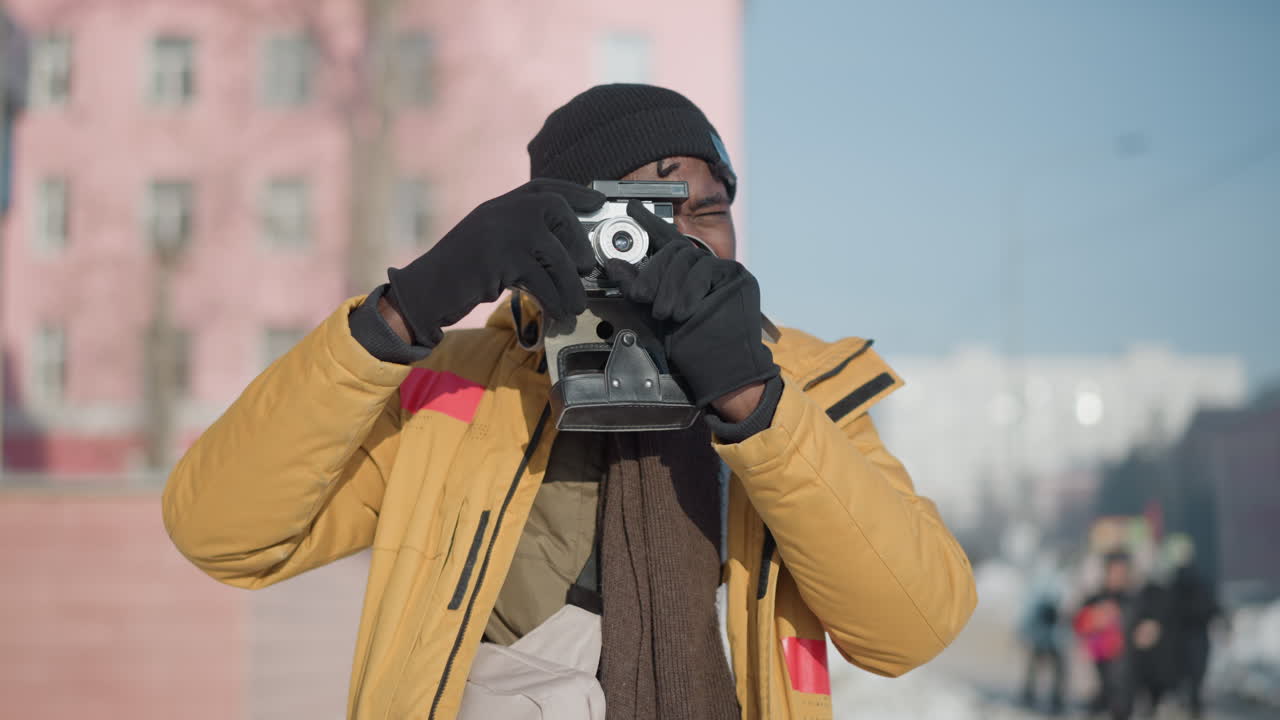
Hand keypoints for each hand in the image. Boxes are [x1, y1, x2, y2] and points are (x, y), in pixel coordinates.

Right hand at [386, 179, 604, 346]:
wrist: (424, 290)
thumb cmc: (460, 272)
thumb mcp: (492, 241)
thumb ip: (522, 236)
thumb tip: (569, 250)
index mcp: (503, 203)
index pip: (547, 188)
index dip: (576, 193)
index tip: (598, 201)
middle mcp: (503, 210)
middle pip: (558, 215)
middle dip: (579, 245)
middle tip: (587, 269)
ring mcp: (502, 231)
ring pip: (555, 254)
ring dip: (570, 284)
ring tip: (576, 304)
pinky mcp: (500, 259)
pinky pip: (541, 279)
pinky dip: (554, 299)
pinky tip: (558, 311)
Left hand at [606, 200, 777, 409]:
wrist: (717, 364)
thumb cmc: (688, 342)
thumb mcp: (651, 312)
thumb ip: (634, 287)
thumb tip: (612, 264)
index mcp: (683, 272)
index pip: (665, 239)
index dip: (648, 223)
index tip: (632, 207)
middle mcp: (702, 265)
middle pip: (673, 249)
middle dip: (654, 274)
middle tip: (645, 299)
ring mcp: (722, 269)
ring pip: (687, 258)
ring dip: (671, 287)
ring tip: (667, 313)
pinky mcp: (737, 276)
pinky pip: (706, 270)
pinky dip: (691, 290)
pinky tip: (688, 310)